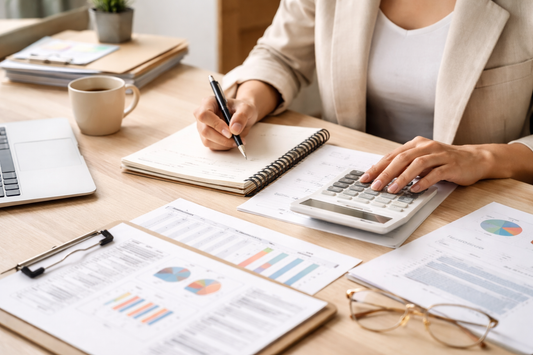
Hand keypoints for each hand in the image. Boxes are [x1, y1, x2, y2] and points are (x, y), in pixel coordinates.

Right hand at [193, 96, 257, 149]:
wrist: (244, 116)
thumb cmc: (243, 109)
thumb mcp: (247, 108)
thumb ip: (242, 116)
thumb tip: (234, 129)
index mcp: (209, 102)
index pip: (204, 114)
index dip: (216, 124)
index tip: (230, 132)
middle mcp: (202, 115)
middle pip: (205, 130)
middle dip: (222, 138)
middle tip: (236, 139)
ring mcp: (203, 127)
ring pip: (208, 141)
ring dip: (224, 144)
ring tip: (238, 140)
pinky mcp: (207, 138)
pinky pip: (212, 146)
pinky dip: (224, 147)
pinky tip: (233, 141)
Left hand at [359, 136, 491, 192]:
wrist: (475, 159)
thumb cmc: (444, 161)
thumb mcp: (422, 160)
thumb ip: (405, 165)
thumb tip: (382, 177)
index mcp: (416, 144)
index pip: (392, 155)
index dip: (377, 167)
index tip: (365, 178)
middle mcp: (426, 146)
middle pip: (402, 158)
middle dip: (386, 173)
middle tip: (375, 186)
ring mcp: (440, 155)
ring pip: (417, 165)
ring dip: (402, 178)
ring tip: (392, 189)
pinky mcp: (451, 165)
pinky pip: (435, 174)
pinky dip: (423, 182)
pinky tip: (414, 190)